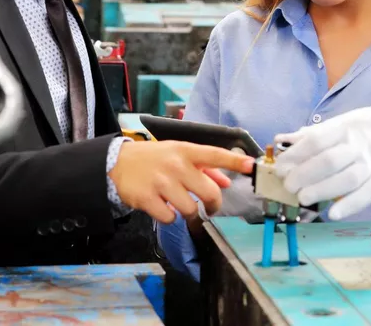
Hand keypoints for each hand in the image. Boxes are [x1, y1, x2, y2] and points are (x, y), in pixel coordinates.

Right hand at [110, 141, 253, 224]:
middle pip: (208, 192)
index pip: (215, 155)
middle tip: (211, 207)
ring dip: (189, 211)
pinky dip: (169, 217)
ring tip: (179, 204)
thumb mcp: (179, 155)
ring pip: (190, 208)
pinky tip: (163, 207)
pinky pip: (169, 218)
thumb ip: (205, 168)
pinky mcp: (147, 198)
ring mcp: (161, 182)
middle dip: (214, 204)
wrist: (118, 163)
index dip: (235, 162)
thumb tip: (227, 182)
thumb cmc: (156, 158)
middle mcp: (175, 165)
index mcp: (185, 151)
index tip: (252, 166)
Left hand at [273, 100, 370, 219]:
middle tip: (288, 186)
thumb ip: (308, 136)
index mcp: (344, 128)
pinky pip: (368, 194)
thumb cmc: (357, 130)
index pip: (316, 141)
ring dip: (323, 190)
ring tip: (302, 199)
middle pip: (330, 160)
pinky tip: (333, 214)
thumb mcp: (335, 125)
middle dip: (305, 175)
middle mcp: (359, 145)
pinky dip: (350, 205)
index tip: (279, 168)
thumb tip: (280, 139)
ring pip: (348, 179)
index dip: (295, 155)